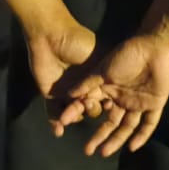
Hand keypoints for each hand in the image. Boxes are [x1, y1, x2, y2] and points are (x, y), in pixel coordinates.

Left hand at [25, 21, 99, 135]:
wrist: (51, 38)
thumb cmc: (80, 43)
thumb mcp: (100, 57)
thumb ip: (106, 76)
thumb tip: (117, 96)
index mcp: (98, 78)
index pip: (106, 97)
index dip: (107, 103)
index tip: (108, 106)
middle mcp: (84, 88)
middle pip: (90, 107)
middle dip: (89, 109)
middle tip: (86, 104)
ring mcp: (67, 93)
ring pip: (73, 113)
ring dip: (73, 117)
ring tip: (70, 116)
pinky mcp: (51, 95)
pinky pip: (54, 113)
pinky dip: (55, 123)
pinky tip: (58, 131)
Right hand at [71, 33, 168, 156]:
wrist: (154, 45)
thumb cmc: (127, 54)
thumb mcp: (103, 70)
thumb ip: (87, 84)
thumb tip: (67, 95)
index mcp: (110, 89)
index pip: (93, 106)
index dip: (79, 115)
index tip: (64, 124)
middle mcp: (123, 99)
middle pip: (111, 123)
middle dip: (99, 137)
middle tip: (88, 151)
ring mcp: (139, 102)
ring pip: (127, 126)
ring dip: (116, 140)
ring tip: (104, 152)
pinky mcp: (156, 103)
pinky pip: (149, 123)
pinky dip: (142, 136)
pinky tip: (132, 147)